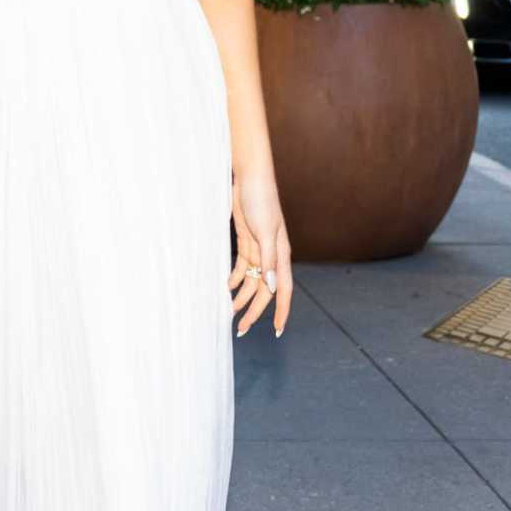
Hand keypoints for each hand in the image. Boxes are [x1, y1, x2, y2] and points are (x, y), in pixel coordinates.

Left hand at [230, 172, 292, 337]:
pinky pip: (241, 267)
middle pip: (264, 291)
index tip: (275, 332)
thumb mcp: (265, 231)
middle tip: (239, 329)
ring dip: (241, 297)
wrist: (249, 178)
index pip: (283, 290)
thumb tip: (272, 286)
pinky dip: (235, 279)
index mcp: (281, 255)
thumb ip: (268, 259)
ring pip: (251, 282)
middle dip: (253, 311)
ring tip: (228, 312)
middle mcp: (272, 256)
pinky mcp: (246, 242)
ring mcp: (258, 250)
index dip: (280, 312)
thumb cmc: (261, 200)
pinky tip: (226, 288)